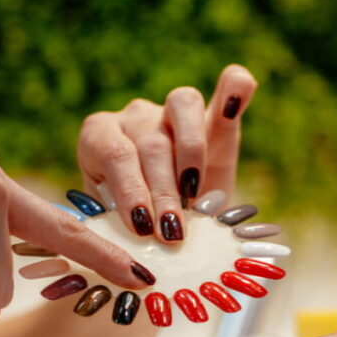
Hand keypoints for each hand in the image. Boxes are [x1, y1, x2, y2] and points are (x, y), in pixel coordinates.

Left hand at [76, 64, 256, 241]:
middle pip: (151, 143)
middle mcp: (134, 117)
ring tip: (196, 197)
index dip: (130, 191)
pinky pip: (228, 87)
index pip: (115, 154)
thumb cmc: (136, 225)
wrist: (166, 223)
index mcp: (99, 137)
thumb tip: (127, 249)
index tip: (142, 229)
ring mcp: (172, 110)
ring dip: (192, 155)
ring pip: (182, 106)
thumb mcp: (119, 226)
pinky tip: (237, 101)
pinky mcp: (215, 116)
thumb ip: (121, 226)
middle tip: (171, 233)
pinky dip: (234, 90)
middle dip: (163, 193)